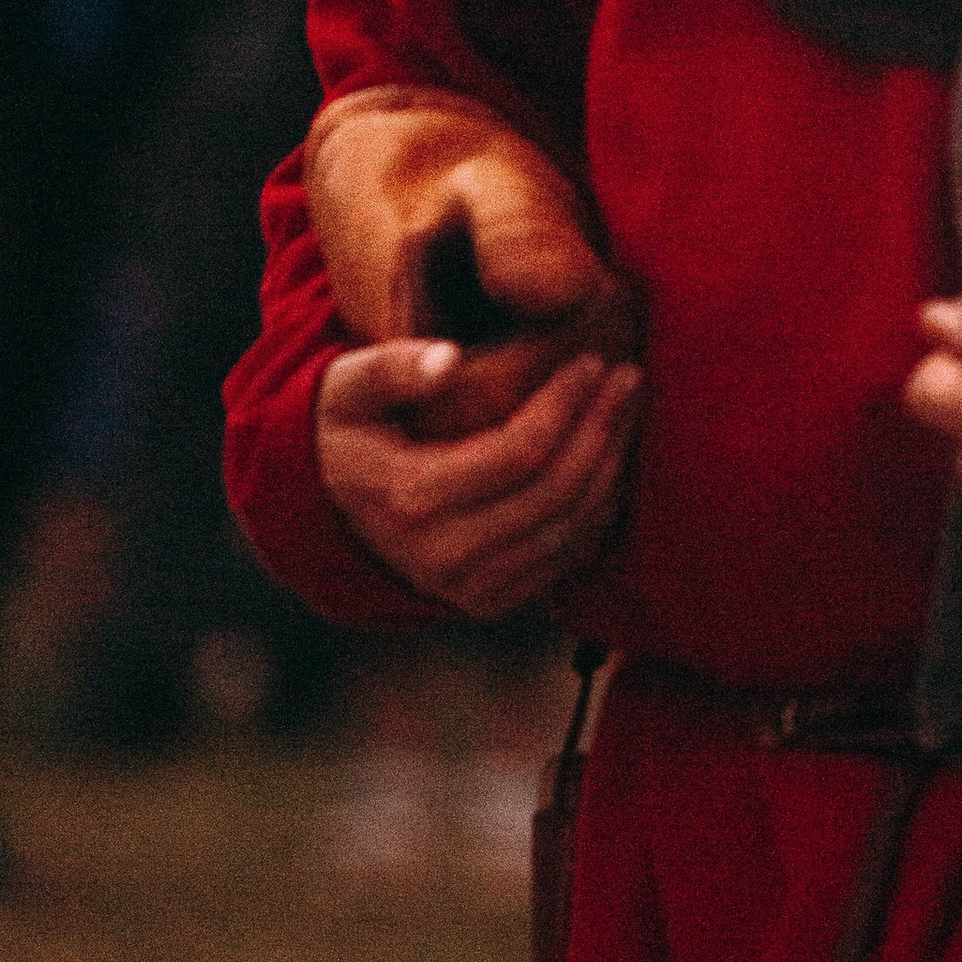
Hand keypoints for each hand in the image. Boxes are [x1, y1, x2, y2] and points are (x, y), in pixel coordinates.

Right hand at [315, 337, 640, 618]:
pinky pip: (568, 557)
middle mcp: (442, 557)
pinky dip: (601, 507)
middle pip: (555, 493)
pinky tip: (611, 456)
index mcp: (410, 500)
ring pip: (571, 529)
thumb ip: (391, 368)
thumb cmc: (351, 430)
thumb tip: (448, 360)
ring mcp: (470, 589)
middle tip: (627, 377)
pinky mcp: (494, 602)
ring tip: (627, 408)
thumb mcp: (347, 389)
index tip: (591, 361)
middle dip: (602, 430)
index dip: (565, 404)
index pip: (517, 453)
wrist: (335, 508)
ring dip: (611, 466)